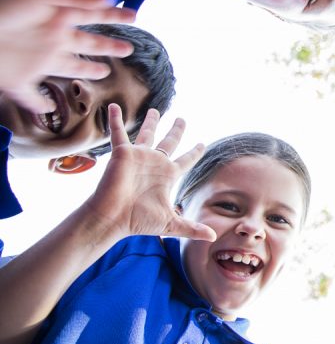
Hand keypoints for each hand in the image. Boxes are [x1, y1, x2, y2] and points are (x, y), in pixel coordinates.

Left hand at [0, 0, 135, 112]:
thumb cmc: (1, 1)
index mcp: (58, 17)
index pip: (94, 14)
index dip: (114, 14)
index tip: (134, 15)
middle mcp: (51, 39)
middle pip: (88, 43)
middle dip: (109, 45)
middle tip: (128, 48)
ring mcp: (35, 61)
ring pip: (67, 68)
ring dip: (86, 71)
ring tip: (102, 73)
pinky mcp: (16, 81)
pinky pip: (31, 97)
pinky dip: (40, 105)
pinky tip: (49, 110)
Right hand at [84, 105, 211, 242]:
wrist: (113, 219)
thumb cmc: (139, 220)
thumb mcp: (171, 223)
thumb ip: (192, 228)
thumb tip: (212, 237)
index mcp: (168, 175)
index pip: (186, 160)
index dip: (195, 152)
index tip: (202, 143)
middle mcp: (155, 163)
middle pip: (170, 141)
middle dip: (177, 130)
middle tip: (182, 119)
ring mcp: (139, 157)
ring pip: (148, 133)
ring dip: (152, 121)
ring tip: (157, 109)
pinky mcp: (122, 154)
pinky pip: (118, 133)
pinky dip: (114, 119)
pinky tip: (112, 106)